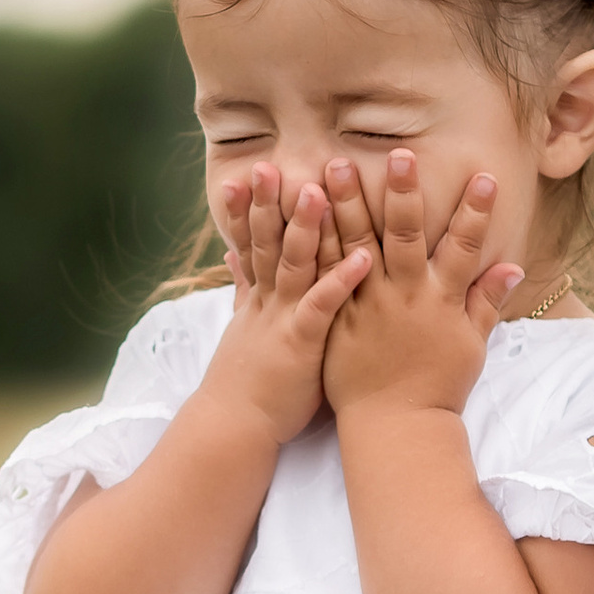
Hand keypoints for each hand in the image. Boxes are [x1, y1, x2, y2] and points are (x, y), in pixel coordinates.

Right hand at [204, 163, 369, 442]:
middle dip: (268, 203)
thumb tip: (230, 253)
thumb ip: (243, 286)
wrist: (235, 428)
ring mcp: (283, 320)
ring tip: (320, 190)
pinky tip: (363, 256)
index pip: (250, 243)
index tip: (250, 171)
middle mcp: (268, 302)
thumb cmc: (249, 383)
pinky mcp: (301, 344)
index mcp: (259, 298)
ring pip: (292, 265)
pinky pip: (323, 306)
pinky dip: (341, 280)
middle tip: (271, 164)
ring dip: (306, 228)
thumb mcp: (244, 328)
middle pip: (266, 243)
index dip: (248, 208)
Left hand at [319, 154, 523, 421]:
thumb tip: (513, 266)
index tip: (485, 176)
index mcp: (441, 301)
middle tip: (399, 154)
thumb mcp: (471, 345)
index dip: (476, 213)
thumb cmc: (437, 387)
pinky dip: (312, 244)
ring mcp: (366, 306)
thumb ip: (487, 302)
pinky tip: (304, 214)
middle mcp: (404, 297)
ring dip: (347, 204)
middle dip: (403, 193)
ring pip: (355, 246)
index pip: (464, 248)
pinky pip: (321, 275)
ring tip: (336, 163)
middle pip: (402, 236)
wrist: (394, 426)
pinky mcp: (335, 319)